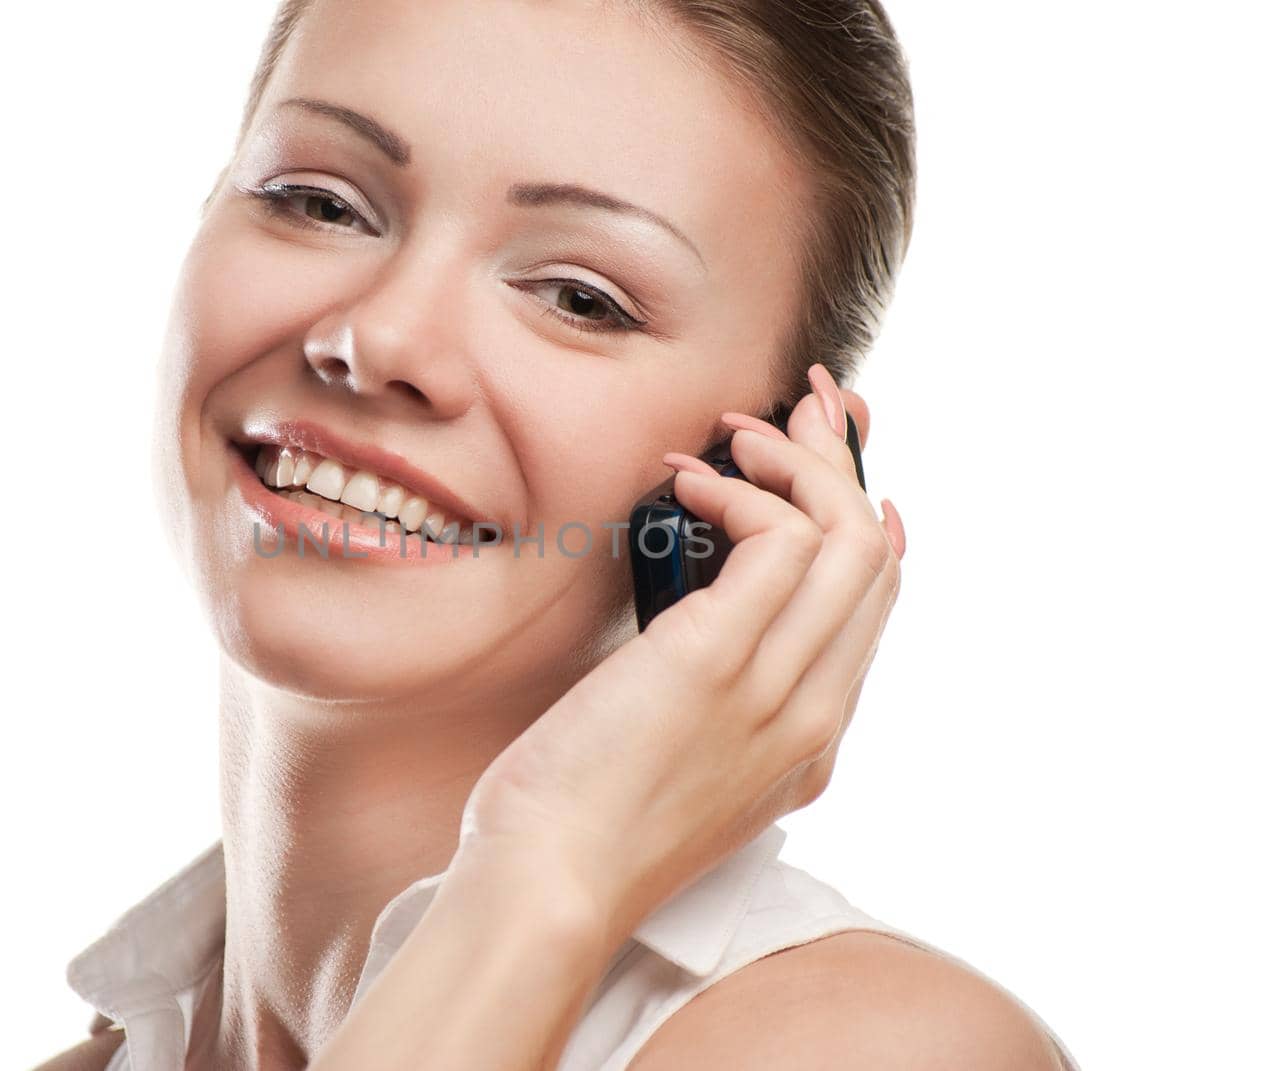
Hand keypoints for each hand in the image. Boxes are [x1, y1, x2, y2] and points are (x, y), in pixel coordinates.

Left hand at [456, 365, 905, 950]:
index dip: (869, 524)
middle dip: (844, 467)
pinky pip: (777, 539)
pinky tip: (688, 480)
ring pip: (848, 537)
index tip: (839, 471)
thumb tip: (702, 619)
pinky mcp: (717, 661)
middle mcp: (812, 716)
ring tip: (735, 436)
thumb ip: (714, 702)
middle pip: (876, 559)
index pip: (874, 609)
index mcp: (809, 744)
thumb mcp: (676, 768)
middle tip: (799, 413)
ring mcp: (775, 689)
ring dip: (795, 463)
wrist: (550, 886)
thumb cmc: (584, 823)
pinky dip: (740, 489)